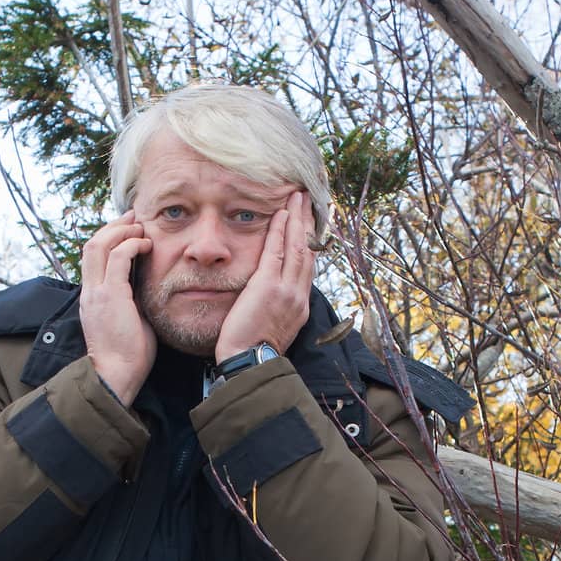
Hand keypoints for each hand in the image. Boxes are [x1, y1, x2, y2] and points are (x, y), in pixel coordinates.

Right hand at [78, 213, 154, 405]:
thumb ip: (133, 300)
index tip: (129, 229)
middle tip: (134, 218)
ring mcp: (97, 292)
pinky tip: (146, 245)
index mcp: (92, 297)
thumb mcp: (130, 320)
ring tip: (140, 228)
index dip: (110, 237)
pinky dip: (131, 246)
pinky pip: (117, 258)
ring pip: (99, 245)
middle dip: (114, 226)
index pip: (94, 257)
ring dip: (121, 231)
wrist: (116, 375)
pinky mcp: (109, 296)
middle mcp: (90, 291)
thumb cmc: (128, 356)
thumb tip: (147, 287)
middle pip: (92, 244)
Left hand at [214, 191, 313, 362]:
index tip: (310, 226)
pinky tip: (280, 213)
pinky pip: (276, 250)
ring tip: (297, 197)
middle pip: (308, 251)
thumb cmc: (254, 352)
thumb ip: (278, 309)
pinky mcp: (269, 285)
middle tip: (308, 201)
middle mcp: (299, 295)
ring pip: (297, 246)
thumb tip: (272, 299)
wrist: (250, 363)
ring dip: (297, 219)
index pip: (308, 267)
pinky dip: (280, 230)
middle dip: (308, 224)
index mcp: (300, 306)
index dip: (310, 243)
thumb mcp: (274, 329)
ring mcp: (286, 289)